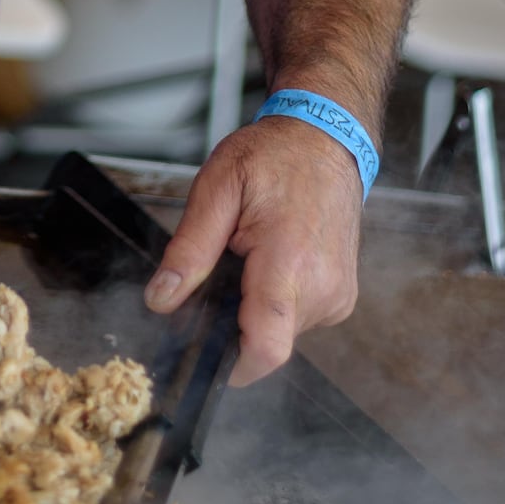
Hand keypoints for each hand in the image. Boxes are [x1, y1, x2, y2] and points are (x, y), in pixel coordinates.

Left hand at [144, 116, 362, 383]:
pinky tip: (270, 261)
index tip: (202, 352)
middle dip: (233, 320)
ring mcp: (338, 296)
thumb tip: (161, 300)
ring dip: (256, 308)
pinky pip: (298, 318)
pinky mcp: (343, 297)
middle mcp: (322, 288)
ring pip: (281, 332)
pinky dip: (277, 300)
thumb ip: (189, 249)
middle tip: (223, 269)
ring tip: (250, 255)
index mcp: (289, 262)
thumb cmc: (274, 156)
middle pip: (266, 341)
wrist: (326, 139)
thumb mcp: (217, 188)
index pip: (266, 348)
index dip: (231, 364)